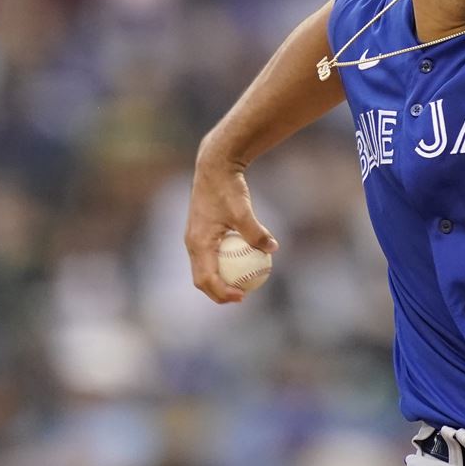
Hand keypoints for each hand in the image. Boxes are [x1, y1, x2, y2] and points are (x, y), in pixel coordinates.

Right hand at [185, 148, 278, 303]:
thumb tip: (272, 249)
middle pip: (202, 279)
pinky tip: (243, 263)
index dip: (222, 292)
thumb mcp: (243, 211)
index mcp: (198, 243)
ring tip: (242, 286)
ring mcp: (194, 238)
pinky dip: (223, 264)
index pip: (206, 278)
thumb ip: (255, 232)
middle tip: (242, 297)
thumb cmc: (227, 188)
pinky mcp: (201, 232)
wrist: (214, 167)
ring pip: (205, 268)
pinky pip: (210, 256)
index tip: (242, 296)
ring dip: (220, 281)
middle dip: (219, 293)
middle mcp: (192, 243)